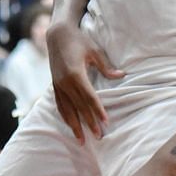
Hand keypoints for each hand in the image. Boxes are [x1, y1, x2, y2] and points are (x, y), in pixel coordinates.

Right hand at [48, 21, 124, 141]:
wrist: (57, 35)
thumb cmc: (79, 41)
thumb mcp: (95, 51)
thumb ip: (106, 66)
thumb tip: (121, 76)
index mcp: (76, 74)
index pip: (89, 97)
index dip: (98, 110)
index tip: (105, 122)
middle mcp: (65, 82)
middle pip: (79, 106)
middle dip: (89, 123)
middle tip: (98, 137)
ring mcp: (58, 85)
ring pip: (67, 110)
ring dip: (75, 125)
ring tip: (82, 140)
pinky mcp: (54, 85)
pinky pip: (59, 105)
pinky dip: (65, 117)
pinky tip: (70, 126)